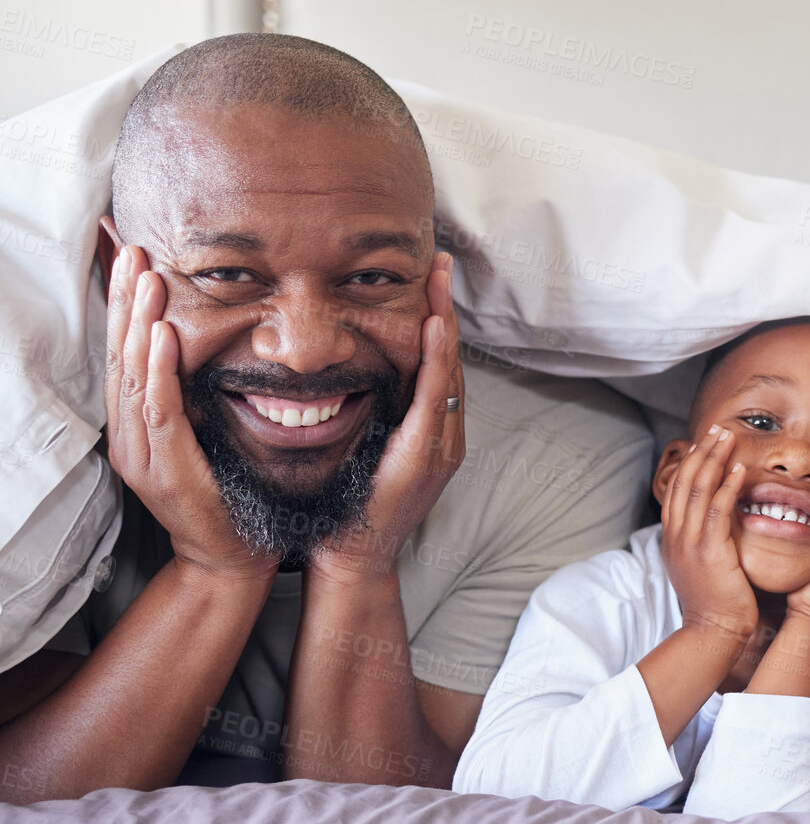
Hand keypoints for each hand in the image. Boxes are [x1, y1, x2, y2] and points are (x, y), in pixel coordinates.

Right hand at [104, 246, 275, 581]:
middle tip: (133, 251)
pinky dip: (159, 370)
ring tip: (147, 280)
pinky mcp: (165, 469)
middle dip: (126, 302)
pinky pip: (159, 410)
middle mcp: (129, 437)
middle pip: (121, 357)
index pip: (127, 355)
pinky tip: (161, 336)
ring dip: (139, 324)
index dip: (126, 307)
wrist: (230, 558)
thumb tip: (200, 349)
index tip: (134, 260)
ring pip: (134, 377)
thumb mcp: (206, 436)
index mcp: (137, 427)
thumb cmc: (227, 496)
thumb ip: (195, 398)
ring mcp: (141, 454)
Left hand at [306, 253, 466, 584]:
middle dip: (446, 308)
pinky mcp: (428, 455)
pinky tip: (433, 329)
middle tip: (439, 262)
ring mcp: (442, 445)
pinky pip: (436, 397)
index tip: (428, 280)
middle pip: (451, 359)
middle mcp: (445, 434)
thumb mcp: (361, 454)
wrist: (353, 561)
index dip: (435, 320)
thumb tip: (344, 378)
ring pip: (450, 371)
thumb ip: (367, 419)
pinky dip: (438, 361)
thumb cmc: (348, 512)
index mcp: (429, 432)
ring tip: (439, 281)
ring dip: (445, 322)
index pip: (436, 364)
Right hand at [656, 424, 758, 641]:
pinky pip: (717, 510)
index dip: (692, 461)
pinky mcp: (709, 552)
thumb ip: (705, 538)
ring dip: (714, 459)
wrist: (713, 632)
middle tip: (717, 428)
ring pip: (698, 489)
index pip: (678, 488)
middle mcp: (677, 535)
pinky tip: (739, 470)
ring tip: (728, 437)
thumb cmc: (715, 601)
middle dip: (702, 451)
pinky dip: (727, 486)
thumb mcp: (702, 564)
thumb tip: (719, 517)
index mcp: (674, 537)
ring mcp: (690, 542)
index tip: (707, 441)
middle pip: (685, 481)